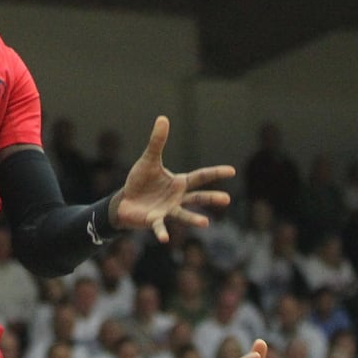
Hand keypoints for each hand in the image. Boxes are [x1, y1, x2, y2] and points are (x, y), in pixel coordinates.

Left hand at [114, 116, 234, 241]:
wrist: (125, 201)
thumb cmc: (140, 181)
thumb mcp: (149, 159)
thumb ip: (157, 141)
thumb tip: (163, 118)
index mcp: (179, 183)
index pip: (201, 176)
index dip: (215, 173)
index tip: (232, 171)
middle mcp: (177, 198)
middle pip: (198, 198)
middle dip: (212, 198)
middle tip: (227, 199)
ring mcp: (167, 211)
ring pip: (183, 216)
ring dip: (193, 219)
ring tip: (205, 223)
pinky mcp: (154, 220)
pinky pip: (160, 226)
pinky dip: (162, 232)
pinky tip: (165, 239)